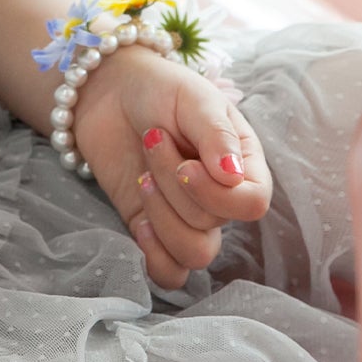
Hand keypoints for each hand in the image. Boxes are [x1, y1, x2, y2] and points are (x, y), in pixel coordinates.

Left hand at [70, 45, 272, 291]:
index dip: (217, 194)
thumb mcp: (194, 99)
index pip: (253, 205)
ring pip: (193, 253)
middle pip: (211, 223)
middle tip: (152, 137)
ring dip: (161, 214)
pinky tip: (139, 222)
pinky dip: (154, 257)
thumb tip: (233, 178)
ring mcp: (185, 216)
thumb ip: (215, 135)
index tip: (185, 163)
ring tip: (143, 176)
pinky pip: (169, 272)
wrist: (108, 89)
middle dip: (172, 182)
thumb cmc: (159, 88)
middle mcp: (220, 198)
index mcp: (242, 166)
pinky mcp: (150, 228)